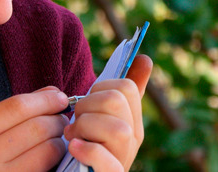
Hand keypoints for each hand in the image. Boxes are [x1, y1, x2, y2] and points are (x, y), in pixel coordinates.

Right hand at [0, 86, 69, 171]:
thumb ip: (13, 111)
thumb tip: (52, 94)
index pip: (16, 107)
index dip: (44, 100)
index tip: (59, 97)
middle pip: (36, 127)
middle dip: (56, 119)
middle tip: (61, 119)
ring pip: (48, 147)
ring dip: (59, 138)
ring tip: (57, 137)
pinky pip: (48, 165)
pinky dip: (56, 156)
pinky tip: (52, 153)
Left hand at [64, 55, 152, 170]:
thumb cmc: (88, 146)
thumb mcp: (103, 117)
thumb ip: (121, 92)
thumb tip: (145, 58)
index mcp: (132, 121)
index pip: (126, 87)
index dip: (101, 88)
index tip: (88, 103)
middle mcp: (133, 140)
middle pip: (116, 101)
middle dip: (87, 105)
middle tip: (76, 121)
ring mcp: (124, 159)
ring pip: (116, 129)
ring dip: (84, 127)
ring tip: (73, 137)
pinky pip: (104, 158)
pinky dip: (86, 150)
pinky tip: (75, 148)